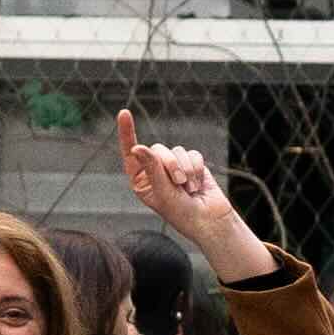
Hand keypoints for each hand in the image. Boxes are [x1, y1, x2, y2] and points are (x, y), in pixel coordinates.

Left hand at [119, 110, 264, 279]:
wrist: (209, 222)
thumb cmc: (181, 214)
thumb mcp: (162, 192)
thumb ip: (152, 168)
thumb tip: (137, 147)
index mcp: (141, 180)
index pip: (131, 153)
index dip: (127, 133)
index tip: (124, 113)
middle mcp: (155, 171)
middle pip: (157, 149)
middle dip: (170, 164)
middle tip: (178, 183)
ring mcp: (174, 167)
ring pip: (177, 150)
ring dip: (185, 169)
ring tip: (189, 189)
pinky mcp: (193, 164)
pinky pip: (192, 154)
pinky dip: (196, 168)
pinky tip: (198, 185)